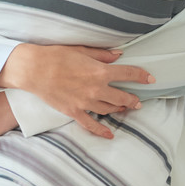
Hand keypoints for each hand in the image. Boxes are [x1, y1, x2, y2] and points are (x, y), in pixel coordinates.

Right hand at [0, 44, 154, 139]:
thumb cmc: (56, 56)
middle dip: (133, 99)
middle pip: (122, 97)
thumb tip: (118, 55)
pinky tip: (109, 135)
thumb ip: (102, 55)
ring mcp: (85, 102)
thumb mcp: (82, 50)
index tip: (150, 79)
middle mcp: (96, 89)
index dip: (141, 76)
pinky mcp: (74, 111)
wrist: (34, 69)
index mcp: (100, 71)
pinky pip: (91, 125)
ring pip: (109, 110)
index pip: (128, 75)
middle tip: (138, 101)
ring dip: (119, 110)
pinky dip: (101, 131)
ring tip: (124, 109)